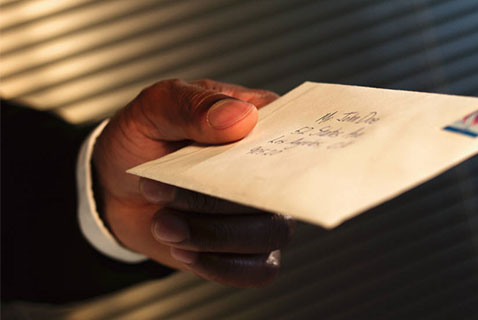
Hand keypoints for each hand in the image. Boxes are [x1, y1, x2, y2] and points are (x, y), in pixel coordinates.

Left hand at [92, 79, 294, 286]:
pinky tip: (186, 251)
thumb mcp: (154, 109)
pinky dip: (222, 267)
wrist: (116, 187)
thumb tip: (241, 118)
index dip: (281, 150)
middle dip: (214, 200)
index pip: (293, 135)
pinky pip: (259, 270)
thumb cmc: (143, 140)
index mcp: (258, 125)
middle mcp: (269, 171)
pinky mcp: (248, 249)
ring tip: (164, 224)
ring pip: (270, 235)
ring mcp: (262, 212)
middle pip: (278, 193)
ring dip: (213, 236)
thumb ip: (193, 106)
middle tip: (159, 191)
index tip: (236, 162)